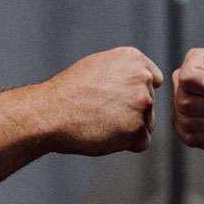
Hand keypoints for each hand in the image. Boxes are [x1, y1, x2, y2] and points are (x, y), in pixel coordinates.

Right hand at [42, 47, 163, 155]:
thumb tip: (143, 79)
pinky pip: (142, 142)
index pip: (153, 80)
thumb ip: (124, 70)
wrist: (51, 113)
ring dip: (130, 127)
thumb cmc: (68, 91)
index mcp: (133, 58)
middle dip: (132, 111)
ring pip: (147, 123)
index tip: (116, 98)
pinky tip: (105, 135)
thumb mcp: (98, 65)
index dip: (135, 92)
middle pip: (150, 103)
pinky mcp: (137, 130)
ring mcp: (141, 104)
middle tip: (102, 111)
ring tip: (102, 122)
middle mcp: (141, 78)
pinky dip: (127, 144)